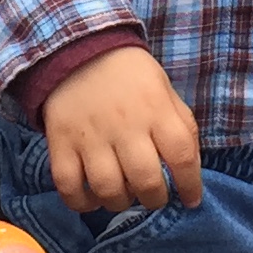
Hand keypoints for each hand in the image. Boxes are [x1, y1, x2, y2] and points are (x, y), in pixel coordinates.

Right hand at [41, 46, 202, 211]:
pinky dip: (81, 202)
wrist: (80, 50)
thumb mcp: (166, 92)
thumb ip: (182, 128)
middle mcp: (125, 125)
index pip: (182, 156)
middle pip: (145, 180)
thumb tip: (190, 172)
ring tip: (123, 195)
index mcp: (156, 110)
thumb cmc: (131, 77)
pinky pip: (68, 185)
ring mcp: (90, 136)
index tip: (191, 199)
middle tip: (152, 196)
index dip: (191, 185)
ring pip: (108, 188)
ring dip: (120, 202)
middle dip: (154, 199)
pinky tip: (92, 199)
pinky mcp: (60, 142)